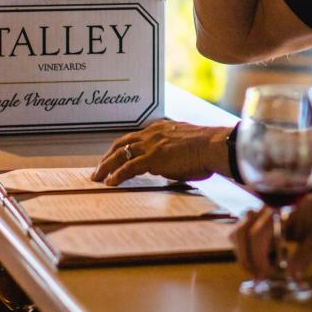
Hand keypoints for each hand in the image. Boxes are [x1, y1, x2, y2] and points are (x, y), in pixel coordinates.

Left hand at [92, 121, 227, 185]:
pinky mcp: (153, 158)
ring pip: (121, 154)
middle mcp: (153, 134)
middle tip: (99, 168)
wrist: (214, 145)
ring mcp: (152, 145)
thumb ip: (176, 155)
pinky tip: (110, 183)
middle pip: (122, 143)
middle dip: (108, 156)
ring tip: (97, 177)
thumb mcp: (187, 148)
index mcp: (161, 129)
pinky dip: (117, 175)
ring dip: (106, 166)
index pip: (135, 137)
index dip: (122, 148)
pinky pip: (129, 167)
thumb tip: (173, 169)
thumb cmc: (208, 150)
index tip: (115, 156)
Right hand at [233, 190, 311, 280]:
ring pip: (241, 232)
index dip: (257, 258)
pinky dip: (254, 250)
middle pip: (241, 231)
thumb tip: (290, 277)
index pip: (257, 233)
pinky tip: (271, 260)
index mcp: (281, 208)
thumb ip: (303, 258)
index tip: (264, 276)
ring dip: (247, 253)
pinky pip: (250, 234)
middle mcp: (269, 207)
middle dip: (246, 257)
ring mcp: (266, 212)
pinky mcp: (267, 220)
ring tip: (264, 270)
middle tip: (259, 277)